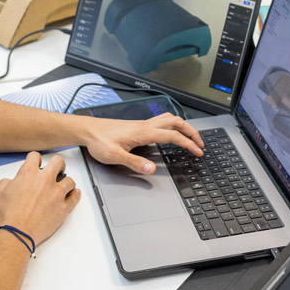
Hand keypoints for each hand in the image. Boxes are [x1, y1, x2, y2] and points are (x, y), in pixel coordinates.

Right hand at [0, 153, 79, 246]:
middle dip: (57, 164)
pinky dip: (75, 195)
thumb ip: (5, 183)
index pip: (35, 156)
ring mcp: (56, 194)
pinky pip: (75, 198)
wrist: (16, 233)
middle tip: (57, 169)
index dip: (35, 159)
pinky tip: (74, 194)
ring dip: (66, 182)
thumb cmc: (8, 216)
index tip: (37, 163)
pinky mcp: (63, 208)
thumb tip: (10, 183)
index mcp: (28, 173)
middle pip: (58, 162)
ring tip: (63, 186)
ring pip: (69, 181)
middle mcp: (45, 180)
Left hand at [83, 113, 204, 174]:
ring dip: (184, 127)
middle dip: (192, 133)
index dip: (188, 144)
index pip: (172, 136)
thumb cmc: (99, 141)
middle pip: (176, 123)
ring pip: (170, 119)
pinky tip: (172, 133)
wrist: (88, 130)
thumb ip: (134, 162)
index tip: (198, 152)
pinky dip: (174, 126)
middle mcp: (145, 125)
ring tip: (191, 138)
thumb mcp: (114, 156)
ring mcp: (143, 124)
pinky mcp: (139, 125)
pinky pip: (162, 121)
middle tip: (201, 144)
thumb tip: (152, 169)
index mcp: (143, 132)